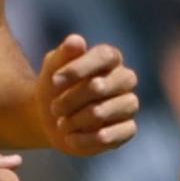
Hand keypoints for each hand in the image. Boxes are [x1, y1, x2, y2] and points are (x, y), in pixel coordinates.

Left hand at [35, 35, 139, 155]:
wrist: (50, 118)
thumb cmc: (55, 87)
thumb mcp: (53, 66)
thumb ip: (64, 53)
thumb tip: (77, 41)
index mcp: (110, 59)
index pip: (105, 56)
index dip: (79, 68)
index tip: (54, 81)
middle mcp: (125, 79)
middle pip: (100, 86)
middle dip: (71, 99)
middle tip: (54, 108)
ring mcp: (129, 104)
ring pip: (104, 112)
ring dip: (76, 120)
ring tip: (61, 124)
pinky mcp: (128, 129)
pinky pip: (112, 135)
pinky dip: (86, 139)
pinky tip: (70, 138)